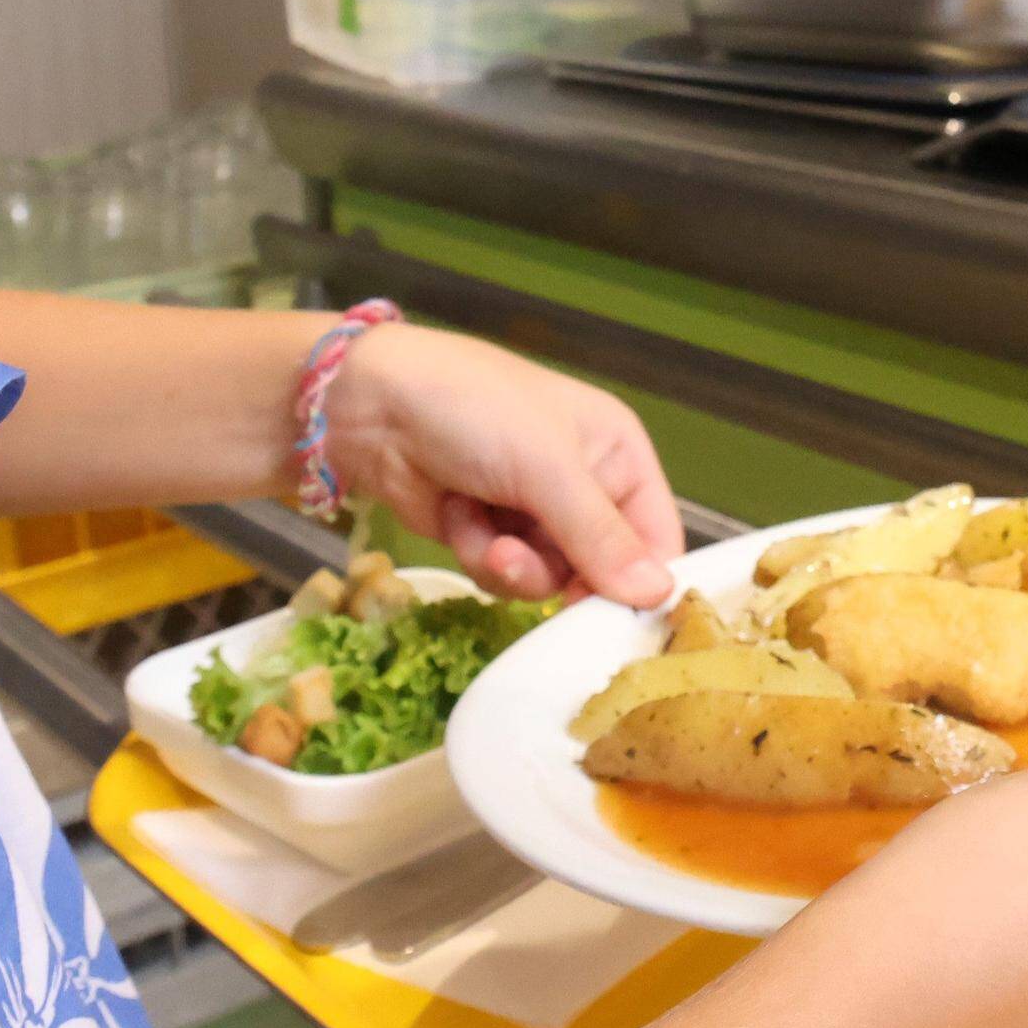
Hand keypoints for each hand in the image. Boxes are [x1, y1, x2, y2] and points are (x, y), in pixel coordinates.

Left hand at [314, 324, 679, 605]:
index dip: (641, 583)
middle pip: (601, 570)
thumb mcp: (545, 467)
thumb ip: (600, 537)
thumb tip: (658, 596)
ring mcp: (534, 512)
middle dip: (559, 574)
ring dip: (512, 566)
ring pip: (549, 580)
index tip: (618, 623)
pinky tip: (457, 518)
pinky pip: (506, 575)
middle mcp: (585, 485)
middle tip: (525, 565)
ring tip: (484, 536)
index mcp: (618, 453)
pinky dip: (480, 555)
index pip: (657, 537)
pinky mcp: (489, 533)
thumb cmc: (472, 410)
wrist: (369, 405)